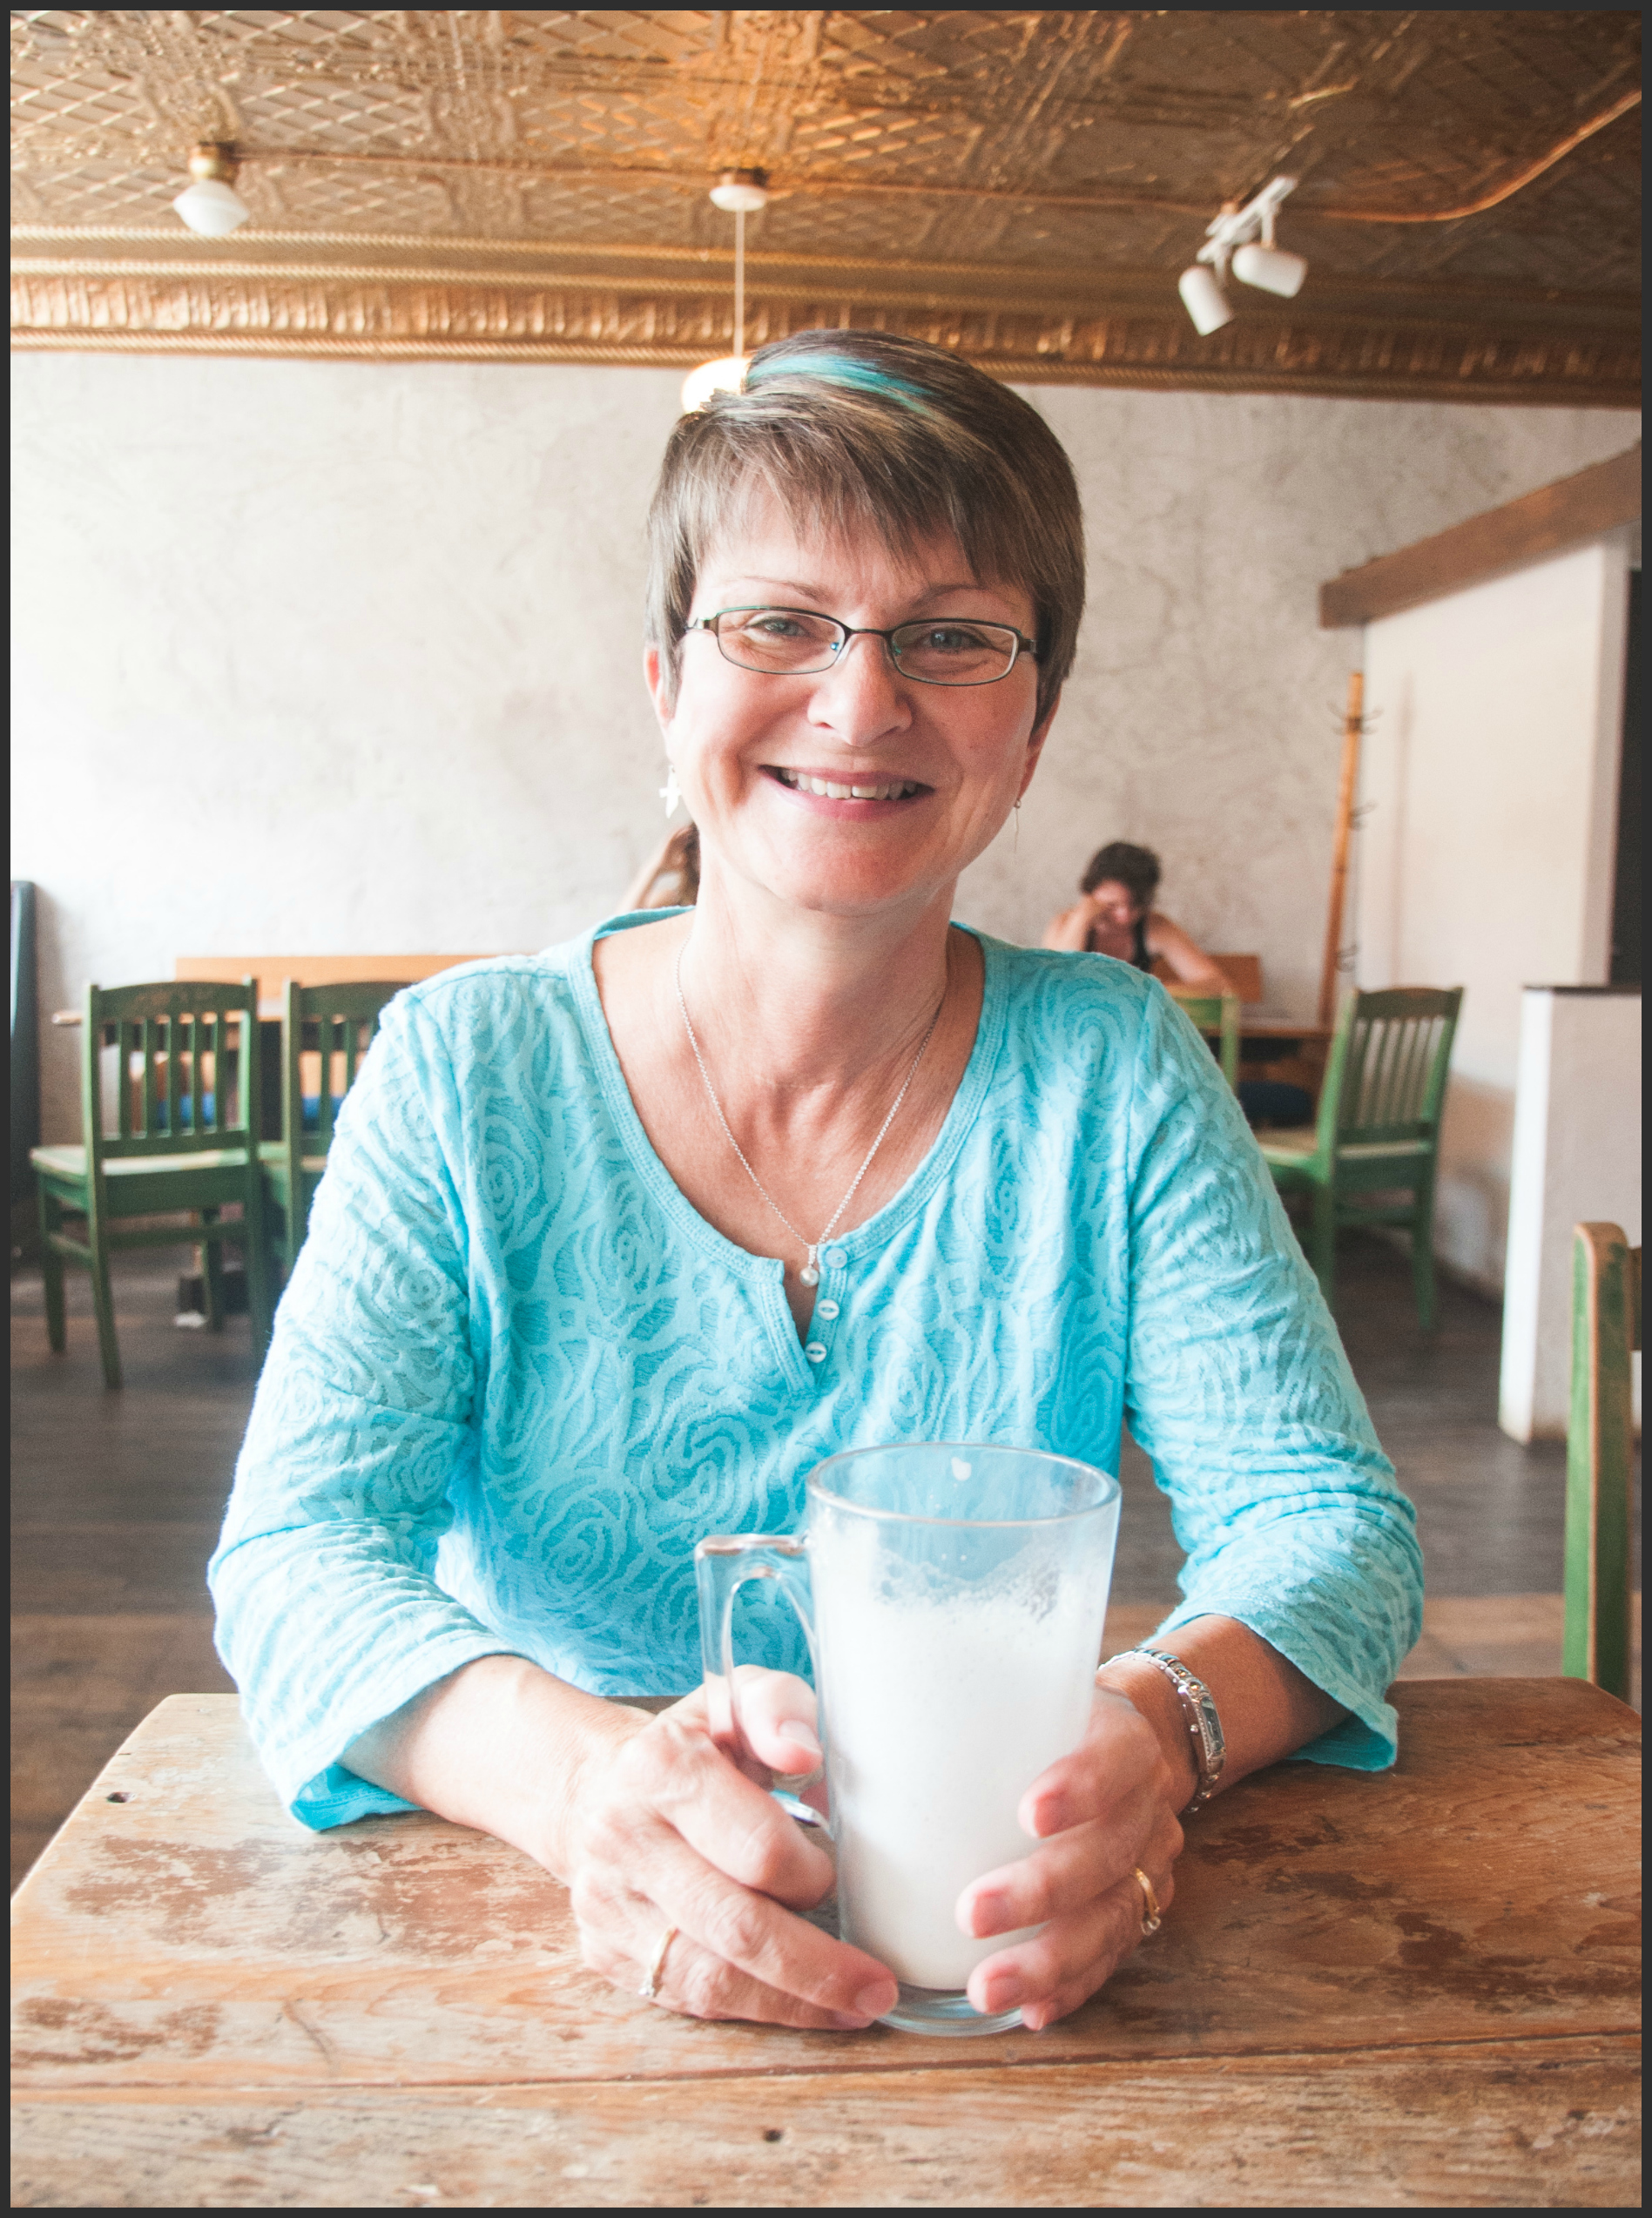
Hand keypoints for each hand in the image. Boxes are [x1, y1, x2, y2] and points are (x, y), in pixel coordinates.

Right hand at [556, 1668, 899, 2030]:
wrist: (594, 1789)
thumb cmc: (691, 1748)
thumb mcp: (735, 1702)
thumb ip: (778, 1709)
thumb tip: (804, 1753)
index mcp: (660, 1767)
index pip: (755, 1846)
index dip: (809, 1873)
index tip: (834, 1874)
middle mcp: (624, 1837)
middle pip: (735, 1925)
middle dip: (817, 1964)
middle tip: (876, 1984)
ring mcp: (608, 1903)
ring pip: (710, 1978)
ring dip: (792, 2002)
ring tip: (851, 2006)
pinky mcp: (606, 1950)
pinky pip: (687, 1998)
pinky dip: (751, 2007)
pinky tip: (797, 2005)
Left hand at [955, 1686, 1183, 2030]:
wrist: (1130, 1748)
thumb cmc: (1047, 1721)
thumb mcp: (1019, 1698)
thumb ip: (944, 1719)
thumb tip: (817, 1764)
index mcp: (1122, 1739)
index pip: (1116, 1757)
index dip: (1082, 1785)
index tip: (1029, 1813)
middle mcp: (1145, 1806)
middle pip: (1106, 1854)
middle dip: (1041, 1890)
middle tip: (973, 1914)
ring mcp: (1148, 1865)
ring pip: (1111, 1920)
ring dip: (1049, 1960)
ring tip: (988, 1989)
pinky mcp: (1140, 1912)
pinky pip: (1109, 1959)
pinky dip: (1070, 1987)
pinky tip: (1030, 2010)